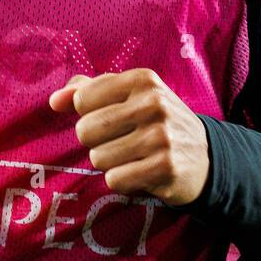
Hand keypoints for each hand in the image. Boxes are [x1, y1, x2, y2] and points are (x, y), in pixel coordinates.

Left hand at [48, 67, 209, 207]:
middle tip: (122, 141)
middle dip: (96, 142)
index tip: (111, 117)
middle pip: (85, 131)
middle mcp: (154, 104)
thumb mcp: (129, 96)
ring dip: (110, 163)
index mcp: (143, 79)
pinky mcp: (165, 168)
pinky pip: (114, 180)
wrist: (206, 157)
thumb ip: (88, 91)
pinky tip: (142, 172)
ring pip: (98, 158)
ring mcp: (162, 136)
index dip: (88, 114)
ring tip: (134, 157)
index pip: (82, 99)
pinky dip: (123, 181)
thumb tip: (54, 101)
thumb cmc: (156, 122)